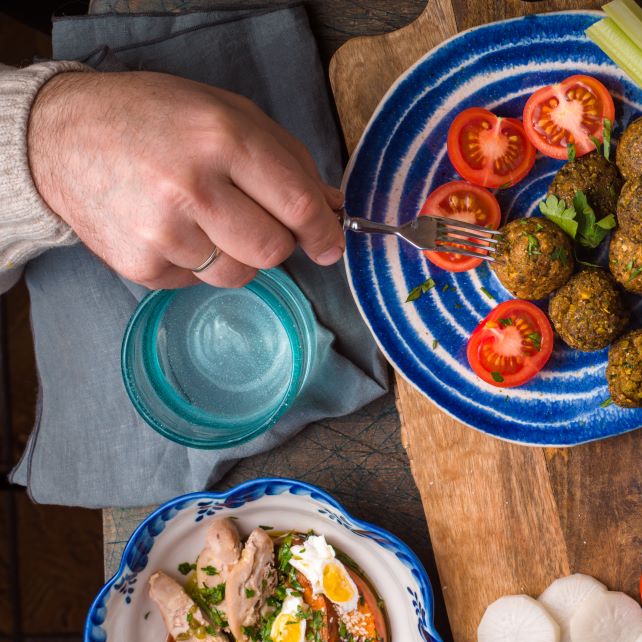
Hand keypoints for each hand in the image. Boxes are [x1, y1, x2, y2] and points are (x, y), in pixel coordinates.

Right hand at [27, 70, 344, 288]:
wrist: (63, 136)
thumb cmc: (157, 120)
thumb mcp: (229, 114)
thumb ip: (289, 160)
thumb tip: (333, 207)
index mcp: (222, 139)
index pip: (296, 205)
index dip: (322, 231)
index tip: (329, 243)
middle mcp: (191, 186)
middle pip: (273, 249)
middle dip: (278, 242)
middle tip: (257, 220)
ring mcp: (162, 230)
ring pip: (240, 274)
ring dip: (237, 255)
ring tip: (206, 218)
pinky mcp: (139, 264)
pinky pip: (198, 283)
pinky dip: (197, 263)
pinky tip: (173, 227)